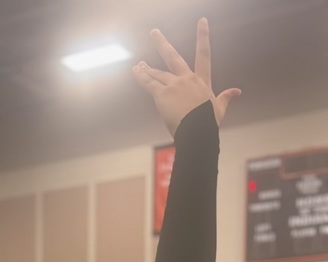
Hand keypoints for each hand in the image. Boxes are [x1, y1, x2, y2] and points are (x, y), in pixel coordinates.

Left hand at [133, 19, 240, 135]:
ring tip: (139, 65)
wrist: (197, 130)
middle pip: (172, 57)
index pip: (204, 54)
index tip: (202, 21)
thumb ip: (226, 97)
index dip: (203, 36)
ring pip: (157, 73)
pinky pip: (149, 83)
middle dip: (162, 44)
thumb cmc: (208, 122)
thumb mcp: (219, 108)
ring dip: (147, 69)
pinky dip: (141, 76)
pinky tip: (136, 70)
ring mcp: (173, 85)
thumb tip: (237, 91)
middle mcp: (186, 79)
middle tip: (154, 32)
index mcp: (201, 81)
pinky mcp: (162, 94)